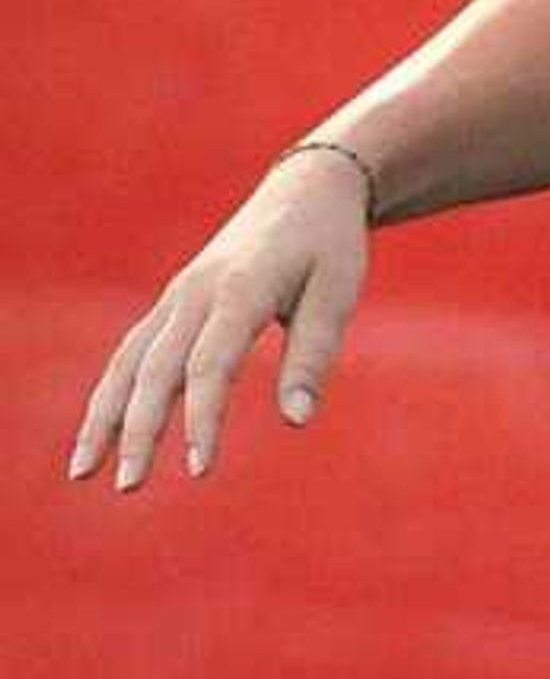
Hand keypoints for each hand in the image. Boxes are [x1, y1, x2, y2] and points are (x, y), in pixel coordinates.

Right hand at [69, 146, 377, 491]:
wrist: (304, 191)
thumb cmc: (328, 247)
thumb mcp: (338, 294)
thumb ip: (314, 356)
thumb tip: (297, 420)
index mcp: (239, 291)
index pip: (211, 366)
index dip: (202, 419)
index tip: (198, 470)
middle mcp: (194, 294)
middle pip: (155, 371)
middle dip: (136, 432)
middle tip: (128, 487)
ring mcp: (176, 297)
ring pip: (128, 363)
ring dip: (103, 417)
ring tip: (82, 471)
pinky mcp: (172, 304)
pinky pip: (132, 352)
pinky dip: (112, 393)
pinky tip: (100, 433)